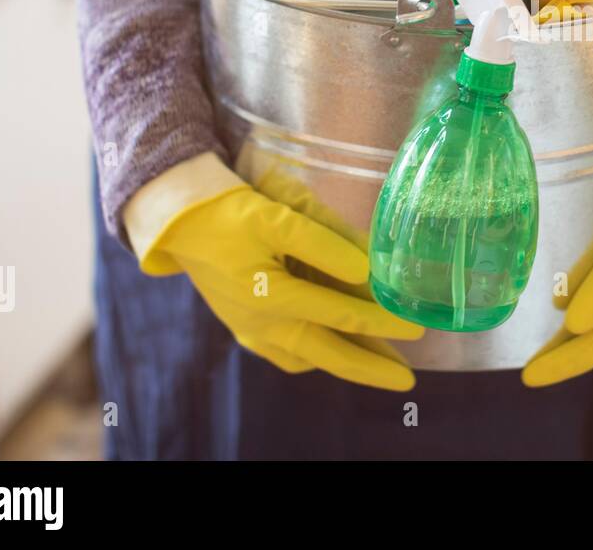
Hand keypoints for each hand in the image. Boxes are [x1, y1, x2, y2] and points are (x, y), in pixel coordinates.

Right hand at [142, 173, 422, 390]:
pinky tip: (333, 347)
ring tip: (381, 365)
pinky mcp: (244, 327)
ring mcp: (251, 330)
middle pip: (329, 354)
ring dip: (345, 363)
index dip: (383, 321)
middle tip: (407, 380)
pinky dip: (316, 355)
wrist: (176, 219)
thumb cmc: (228, 212)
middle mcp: (262, 324)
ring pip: (309, 358)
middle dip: (372, 367)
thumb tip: (367, 269)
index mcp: (273, 298)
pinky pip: (287, 354)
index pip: (343, 315)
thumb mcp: (278, 218)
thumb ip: (324, 243)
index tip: (416, 327)